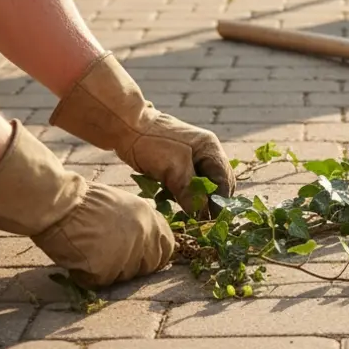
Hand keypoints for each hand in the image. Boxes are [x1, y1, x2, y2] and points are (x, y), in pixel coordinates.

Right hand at [0, 121, 173, 288]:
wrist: (59, 203)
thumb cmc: (84, 202)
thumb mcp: (124, 205)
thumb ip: (140, 224)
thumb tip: (147, 243)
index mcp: (151, 219)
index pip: (166, 248)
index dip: (152, 256)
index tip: (138, 257)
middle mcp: (144, 236)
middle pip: (148, 266)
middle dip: (131, 267)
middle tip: (109, 258)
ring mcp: (127, 253)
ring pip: (124, 276)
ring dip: (108, 271)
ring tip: (88, 252)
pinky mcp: (106, 268)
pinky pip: (100, 281)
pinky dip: (87, 276)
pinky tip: (77, 258)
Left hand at [49, 53, 235, 215]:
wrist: (124, 126)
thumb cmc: (152, 142)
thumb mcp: (174, 168)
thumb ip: (190, 191)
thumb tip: (201, 214)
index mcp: (210, 149)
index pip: (224, 181)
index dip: (219, 202)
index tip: (211, 222)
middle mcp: (205, 153)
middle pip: (216, 184)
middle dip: (209, 203)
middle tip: (200, 221)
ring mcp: (191, 158)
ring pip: (200, 185)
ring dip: (194, 200)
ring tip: (186, 215)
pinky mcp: (176, 163)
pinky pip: (185, 184)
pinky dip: (181, 195)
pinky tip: (171, 202)